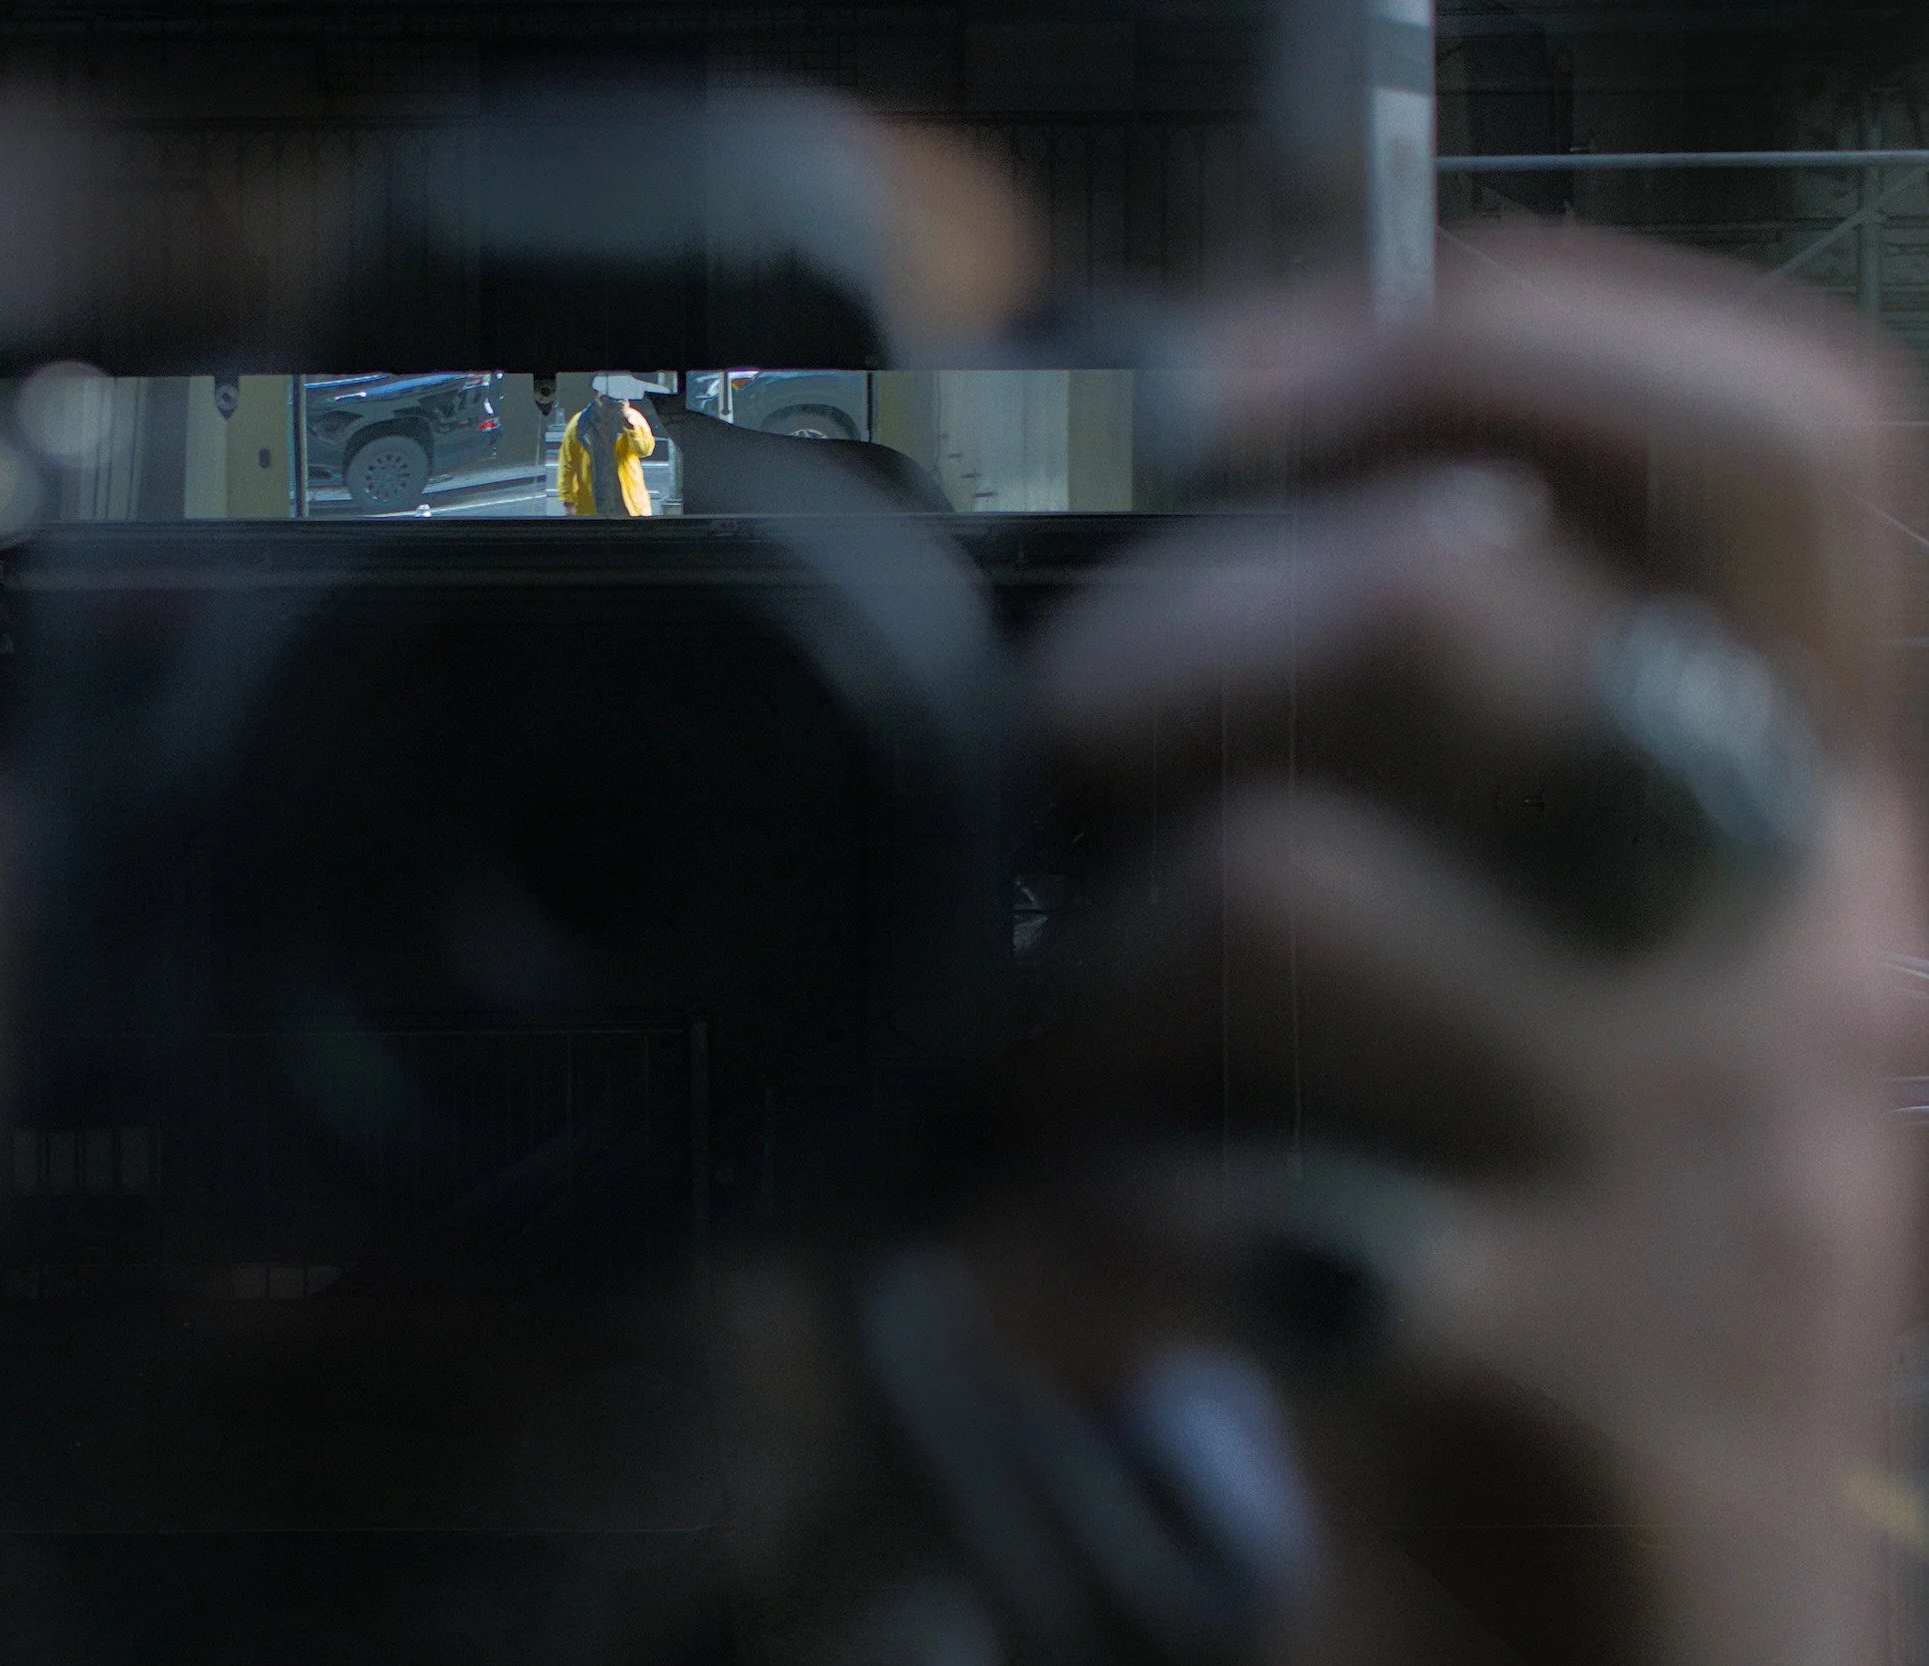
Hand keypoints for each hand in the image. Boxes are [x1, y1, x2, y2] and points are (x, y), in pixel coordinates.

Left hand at [984, 229, 1927, 1665]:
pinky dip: (1058, 1238)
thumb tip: (1147, 524)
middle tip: (1044, 770)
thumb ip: (1405, 763)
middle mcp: (1819, 951)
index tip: (1229, 389)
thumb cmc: (1527, 1252)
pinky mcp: (1586, 1390)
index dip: (1497, 344)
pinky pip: (1217, 1214)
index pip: (1785, 449)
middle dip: (1155, 660)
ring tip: (1038, 1085)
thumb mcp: (1523, 969)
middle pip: (1456, 618)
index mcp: (1817, 809)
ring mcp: (1719, 1176)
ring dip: (1068, 987)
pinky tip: (1054, 1278)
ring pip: (1279, 898)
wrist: (1632, 1653)